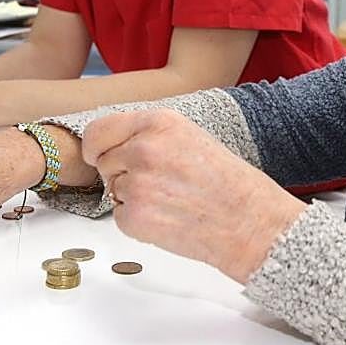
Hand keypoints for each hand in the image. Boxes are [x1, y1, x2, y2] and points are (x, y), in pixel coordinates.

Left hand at [82, 109, 304, 282]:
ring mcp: (136, 184)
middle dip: (120, 172)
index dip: (97, 146)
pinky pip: (119, 216)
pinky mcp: (133, 217)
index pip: (99, 129)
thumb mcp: (188, 137)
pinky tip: (168, 217)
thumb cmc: (227, 182)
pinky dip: (137, 220)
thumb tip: (115, 143)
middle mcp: (143, 149)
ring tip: (170, 200)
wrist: (249, 222)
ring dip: (132, 197)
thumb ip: (149, 135)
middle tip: (158, 183)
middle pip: (103, 161)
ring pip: (113, 189)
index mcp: (158, 122)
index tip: (98, 154)